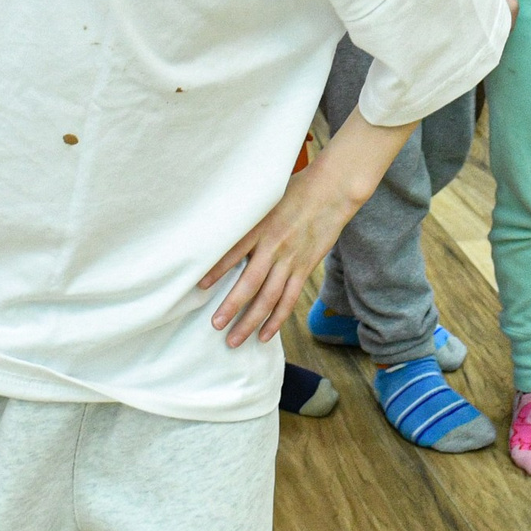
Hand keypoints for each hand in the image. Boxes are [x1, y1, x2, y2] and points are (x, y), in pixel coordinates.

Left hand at [203, 151, 374, 349]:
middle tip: (215, 325)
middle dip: (231, 307)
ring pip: (269, 297)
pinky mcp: (304, 267)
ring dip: (251, 321)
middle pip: (250, 283)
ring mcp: (291, 260)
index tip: (198, 287)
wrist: (332, 191)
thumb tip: (221, 227)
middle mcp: (274, 246)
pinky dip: (277, 319)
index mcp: (261, 227)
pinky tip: (264, 334)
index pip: (234, 252)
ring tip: (234, 340)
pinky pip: (289, 298)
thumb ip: (246, 216)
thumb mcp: (265, 198)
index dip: (216, 271)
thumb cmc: (296, 190)